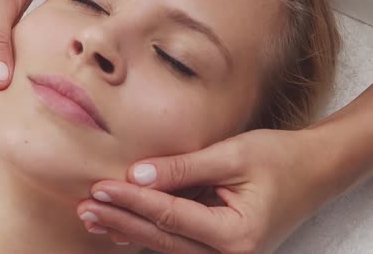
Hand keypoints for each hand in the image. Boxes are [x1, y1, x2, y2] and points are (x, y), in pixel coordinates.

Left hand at [78, 128, 331, 252]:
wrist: (315, 171)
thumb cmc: (280, 159)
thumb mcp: (233, 156)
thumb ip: (184, 168)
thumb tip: (138, 173)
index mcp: (236, 235)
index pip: (169, 216)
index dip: (131, 200)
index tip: (99, 187)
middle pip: (161, 238)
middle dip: (120, 220)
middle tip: (85, 208)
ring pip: (165, 245)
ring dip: (128, 228)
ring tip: (92, 218)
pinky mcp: (219, 247)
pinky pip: (176, 242)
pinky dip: (147, 231)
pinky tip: (120, 225)